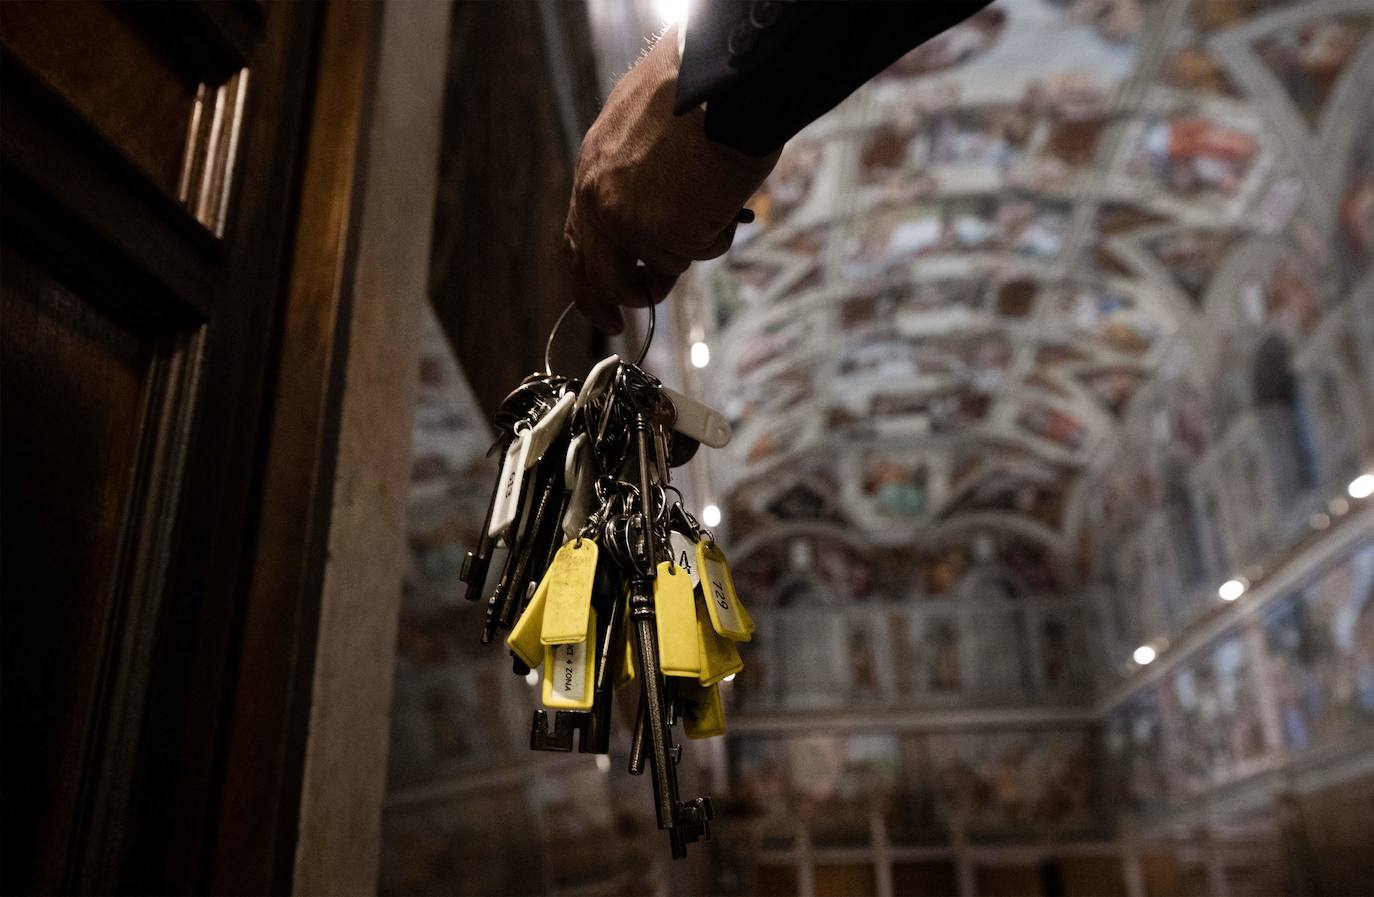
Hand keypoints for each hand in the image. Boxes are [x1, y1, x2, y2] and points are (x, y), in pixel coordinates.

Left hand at [564, 25, 779, 333]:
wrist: (724, 81)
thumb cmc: (695, 94)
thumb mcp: (639, 134)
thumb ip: (630, 182)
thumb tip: (641, 235)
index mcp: (590, 173)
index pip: (577, 245)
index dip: (587, 285)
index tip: (601, 312)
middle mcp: (601, 203)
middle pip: (605, 279)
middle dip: (627, 299)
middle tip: (631, 320)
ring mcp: (632, 224)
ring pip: (665, 266)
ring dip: (693, 245)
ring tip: (713, 197)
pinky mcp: (668, 236)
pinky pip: (701, 252)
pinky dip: (721, 230)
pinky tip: (724, 191)